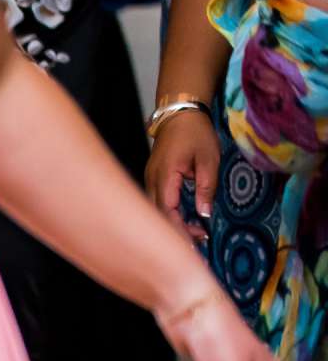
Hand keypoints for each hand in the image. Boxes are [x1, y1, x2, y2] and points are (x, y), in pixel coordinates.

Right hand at [144, 107, 217, 239]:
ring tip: (197, 235)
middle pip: (158, 216)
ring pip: (157, 211)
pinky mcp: (153, 180)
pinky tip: (185, 221)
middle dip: (176, 233)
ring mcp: (150, 180)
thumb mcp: (209, 159)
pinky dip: (170, 216)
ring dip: (173, 226)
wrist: (179, 113)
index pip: (167, 211)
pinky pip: (158, 203)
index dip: (178, 231)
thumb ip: (206, 187)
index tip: (194, 245)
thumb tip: (204, 214)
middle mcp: (152, 181)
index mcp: (165, 176)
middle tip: (199, 246)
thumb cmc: (195, 133)